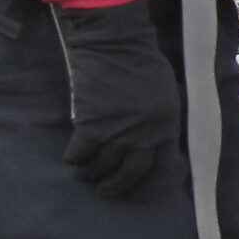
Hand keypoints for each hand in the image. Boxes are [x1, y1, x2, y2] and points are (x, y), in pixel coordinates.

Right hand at [52, 0, 180, 196]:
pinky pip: (81, 152)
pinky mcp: (92, 124)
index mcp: (168, 125)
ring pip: (103, 166)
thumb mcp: (166, 93)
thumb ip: (161, 119)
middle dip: (117, 187)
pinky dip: (74, 159)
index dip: (150, 185)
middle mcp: (145, 133)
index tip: (138, 195)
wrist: (114, 43)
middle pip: (131, 173)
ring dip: (92, 174)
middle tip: (106, 192)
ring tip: (86, 174)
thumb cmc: (141, 61)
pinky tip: (71, 159)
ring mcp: (118, 131)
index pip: (163, 167)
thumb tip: (154, 142)